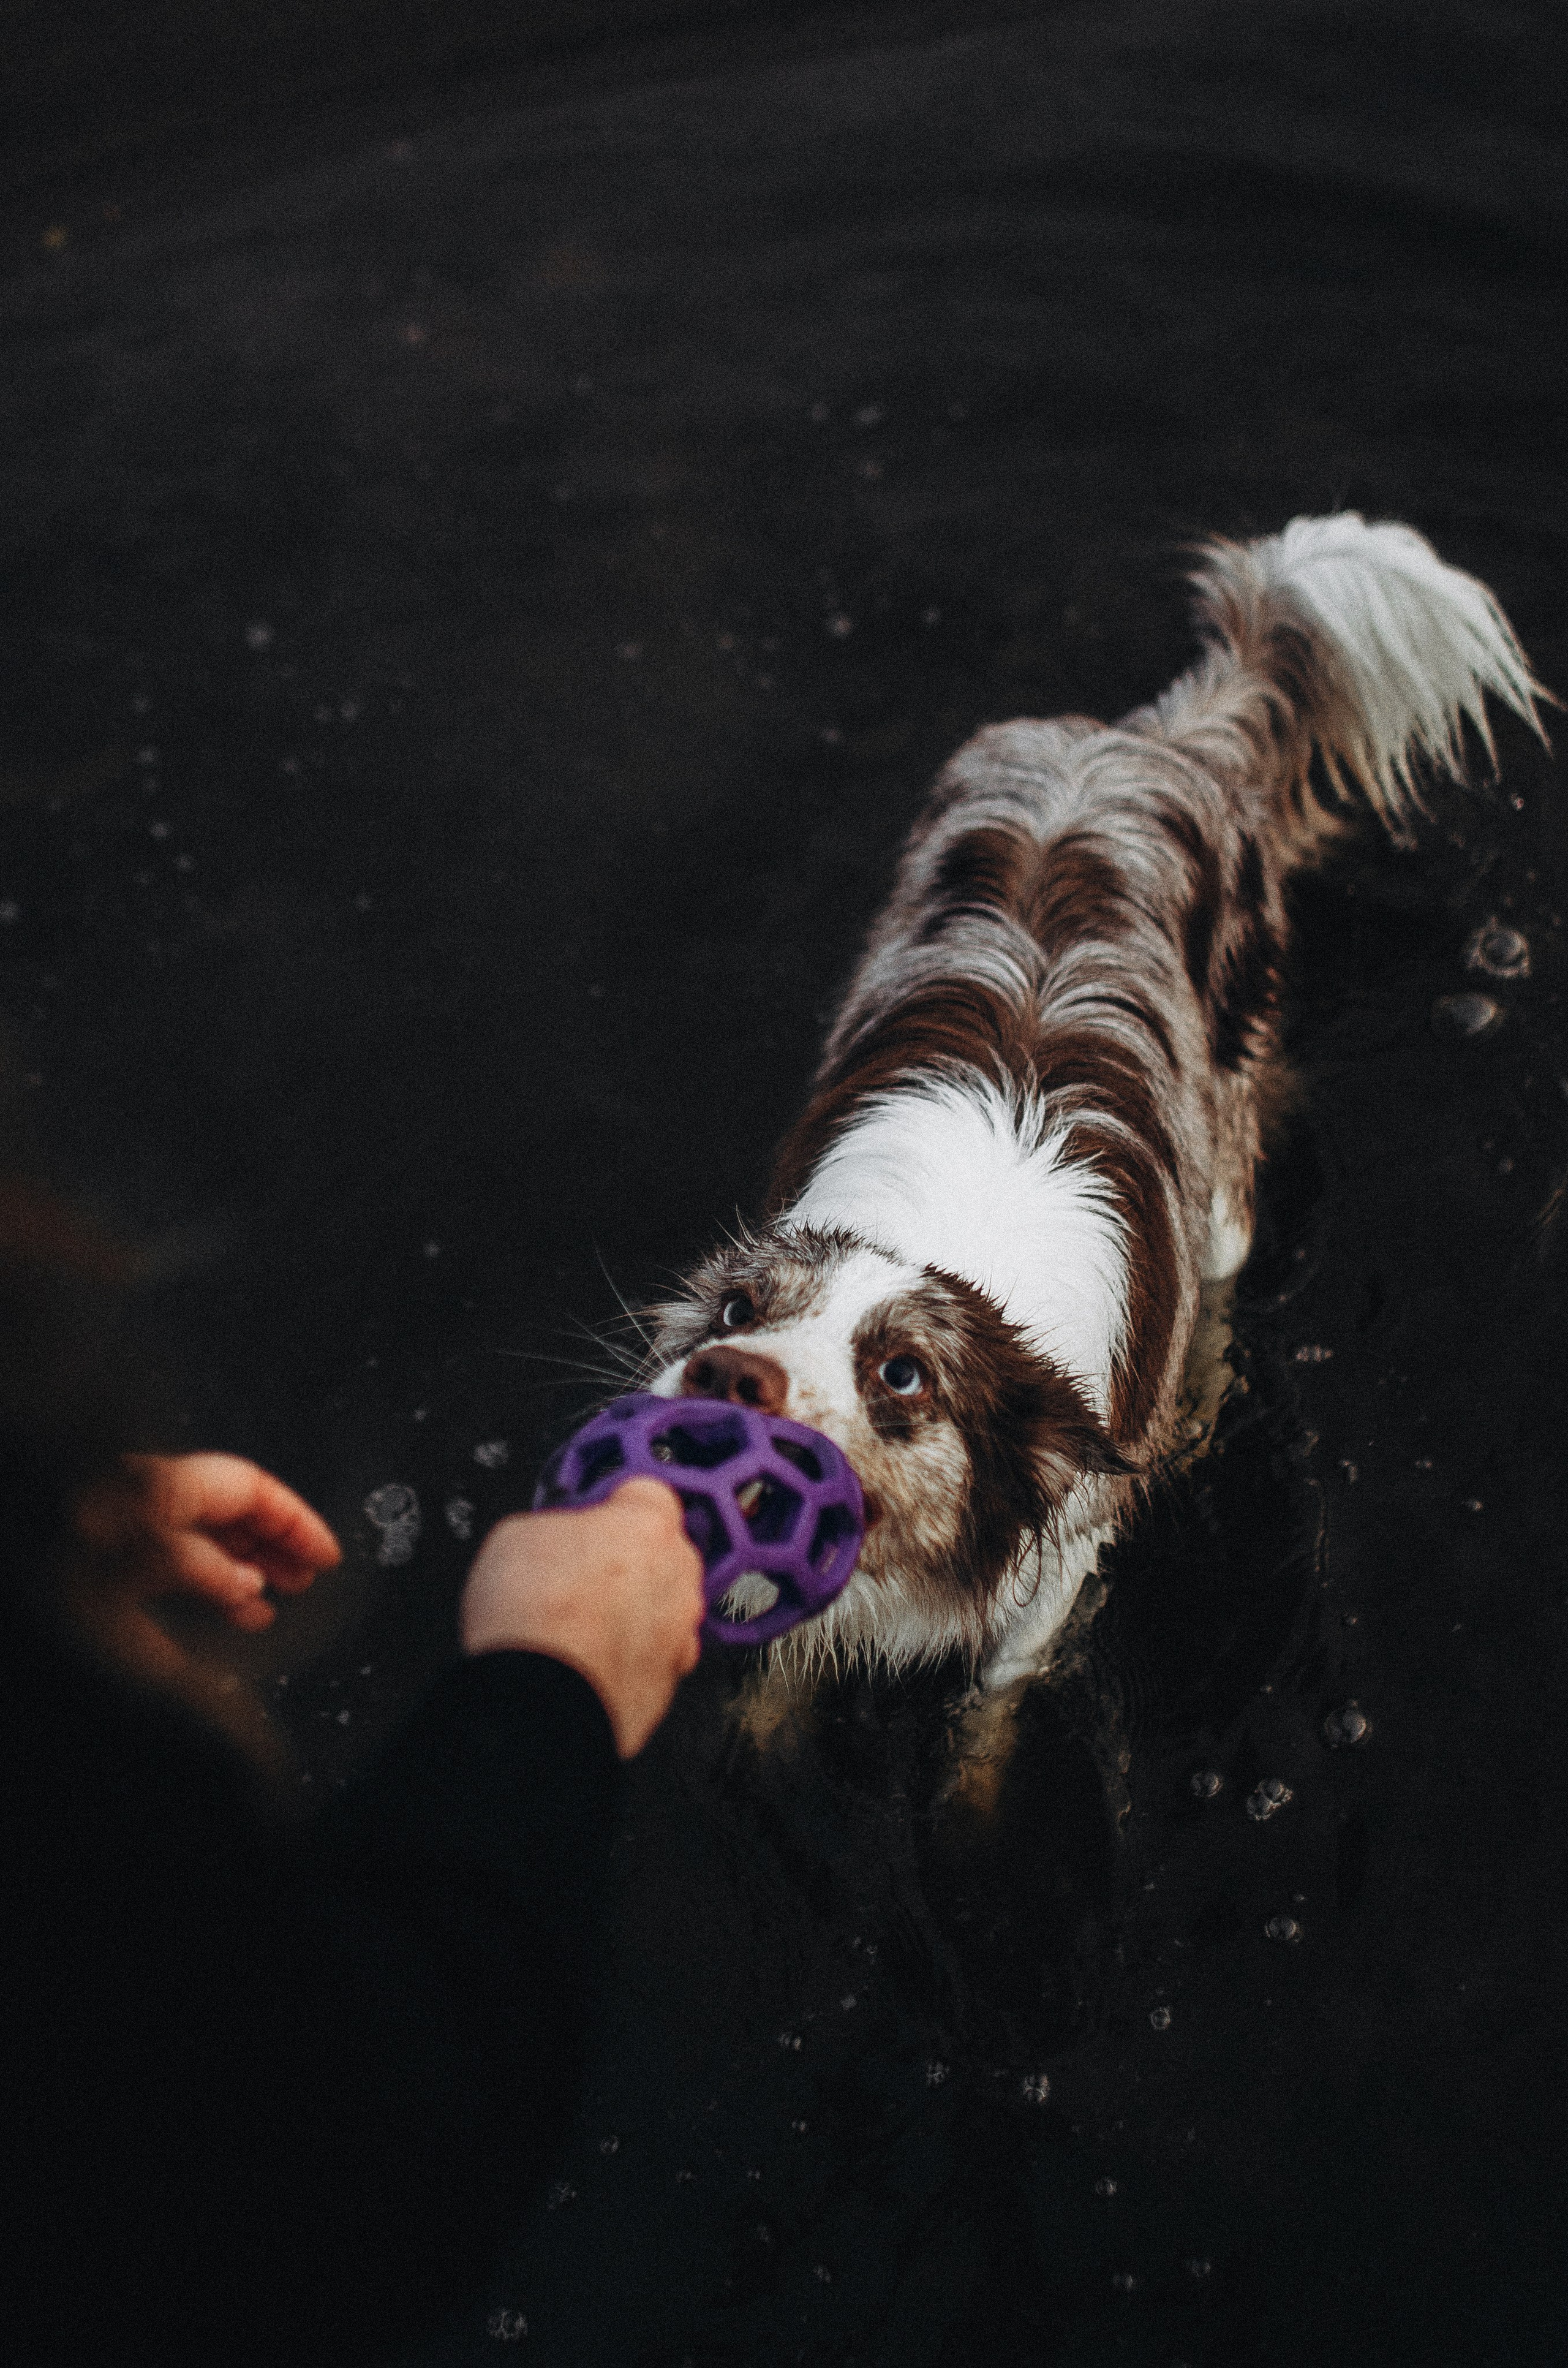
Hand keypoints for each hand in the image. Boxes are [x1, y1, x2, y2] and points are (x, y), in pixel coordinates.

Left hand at [79, 1452, 341, 1633]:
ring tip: (273, 1600)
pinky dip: (204, 1579)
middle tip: (307, 1580)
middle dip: (273, 1541)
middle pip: (224, 1505)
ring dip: (240, 1563)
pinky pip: (167, 1556)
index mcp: (152, 1493)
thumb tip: (245, 1583)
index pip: (247, 1487)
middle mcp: (137, 1499)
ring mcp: (116, 1523)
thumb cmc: (39, 1579)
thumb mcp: (124, 1580)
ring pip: (196, 1533)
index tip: (327, 1557)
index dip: (295, 1520)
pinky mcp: (96, 1555)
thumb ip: (194, 1574)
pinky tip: (221, 1611)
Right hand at [459, 1479, 704, 1757]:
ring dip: (629, 1613)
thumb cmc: (534, 1617)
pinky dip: (625, 1659)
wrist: (538, 1700)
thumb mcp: (517, 1535)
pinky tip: (586, 1662)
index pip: (646, 1493)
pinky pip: (650, 1658)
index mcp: (648, 1526)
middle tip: (576, 1574)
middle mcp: (677, 1578)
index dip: (611, 1504)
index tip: (591, 1515)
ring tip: (576, 1625)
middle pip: (658, 1555)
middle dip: (623, 1562)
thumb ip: (555, 1528)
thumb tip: (552, 1539)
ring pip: (659, 1610)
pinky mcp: (667, 1684)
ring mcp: (679, 1635)